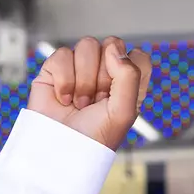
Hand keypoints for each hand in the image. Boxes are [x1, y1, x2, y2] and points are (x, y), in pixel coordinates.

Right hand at [28, 36, 152, 149]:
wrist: (61, 148)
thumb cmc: (94, 136)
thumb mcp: (124, 111)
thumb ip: (129, 75)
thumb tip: (114, 48)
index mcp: (127, 82)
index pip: (137, 55)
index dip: (129, 69)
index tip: (118, 93)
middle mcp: (105, 72)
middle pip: (112, 45)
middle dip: (104, 76)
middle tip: (98, 100)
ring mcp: (80, 68)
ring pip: (87, 45)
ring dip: (83, 80)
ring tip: (80, 102)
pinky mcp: (56, 68)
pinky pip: (62, 54)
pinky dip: (63, 80)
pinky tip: (64, 99)